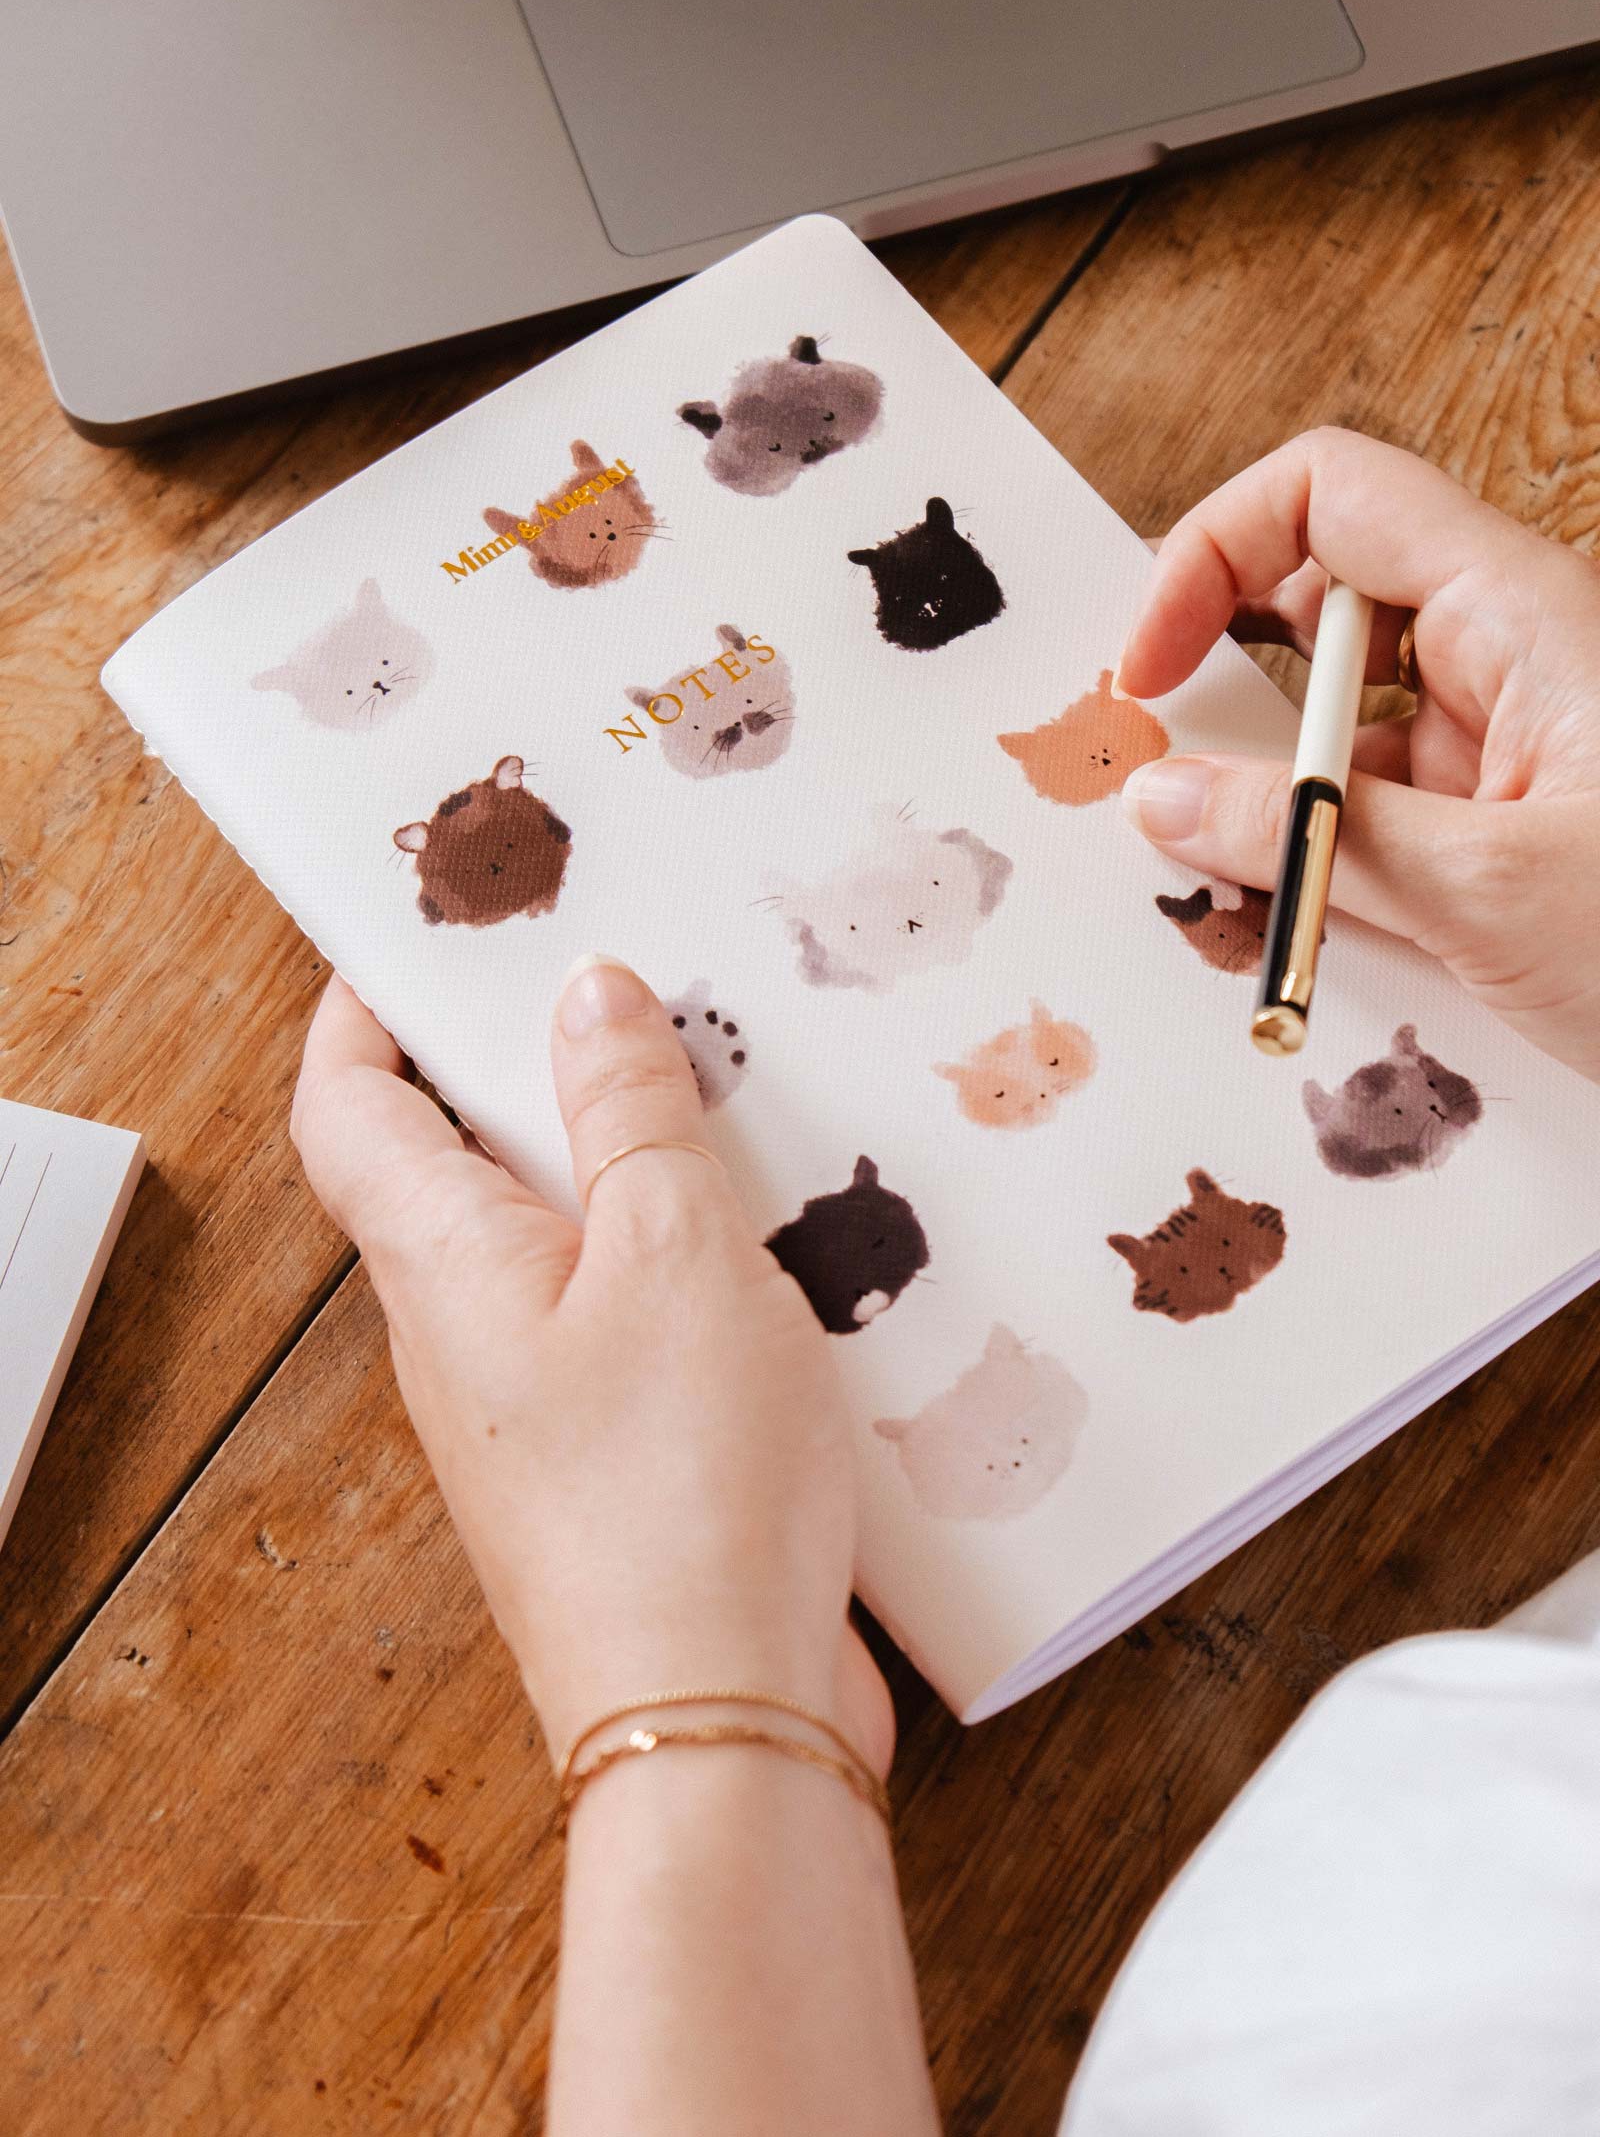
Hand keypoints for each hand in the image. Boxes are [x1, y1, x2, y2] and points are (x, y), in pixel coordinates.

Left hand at [290, 957, 892, 1772]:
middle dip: (525, 1065)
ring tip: (724, 1092)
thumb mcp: (673, 1251)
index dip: (363, 1013)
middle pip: (459, 1162)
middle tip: (618, 983)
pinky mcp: (620, 1452)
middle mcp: (467, 1331)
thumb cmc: (679, 1489)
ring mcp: (540, 1399)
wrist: (722, 1717)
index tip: (419, 938)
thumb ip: (629, 1113)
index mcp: (443, 1263)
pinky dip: (684, 1258)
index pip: (348, 1109)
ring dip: (625, 1163)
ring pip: (561, 1239)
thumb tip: (588, 997)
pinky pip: (632, 1316)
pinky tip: (781, 1243)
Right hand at [1116, 427, 1599, 1080]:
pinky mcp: (1509, 836)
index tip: (1151, 667)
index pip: (1331, 496)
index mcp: (1524, 614)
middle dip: (1224, 687)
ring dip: (1273, 806)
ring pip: (1344, 733)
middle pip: (1320, 609)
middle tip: (1152, 772)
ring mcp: (1511, 752)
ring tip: (1228, 897)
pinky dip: (1324, 871)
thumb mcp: (1491, 891)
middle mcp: (1513, 661)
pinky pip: (1384, 821)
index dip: (1215, 553)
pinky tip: (1298, 939)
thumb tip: (1169, 801)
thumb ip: (1317, 838)